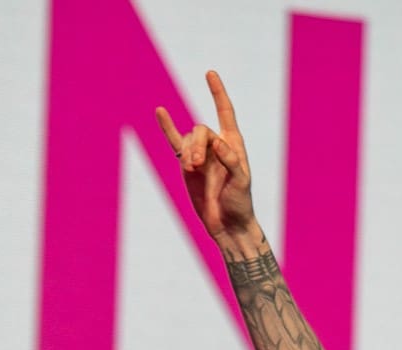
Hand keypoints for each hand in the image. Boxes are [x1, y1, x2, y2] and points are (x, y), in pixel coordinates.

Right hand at [155, 70, 258, 251]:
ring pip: (188, 140)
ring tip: (191, 170)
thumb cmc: (239, 204)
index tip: (210, 74)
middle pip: (201, 130)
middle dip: (197, 145)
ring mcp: (201, 154)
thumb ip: (231, 161)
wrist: (227, 224)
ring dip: (188, 152)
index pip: (225, 113)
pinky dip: (167, 128)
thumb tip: (217, 142)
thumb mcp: (240, 183)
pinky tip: (160, 112)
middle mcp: (217, 146)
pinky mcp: (187, 164)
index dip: (218, 93)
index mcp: (233, 145)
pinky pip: (175, 142)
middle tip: (196, 165)